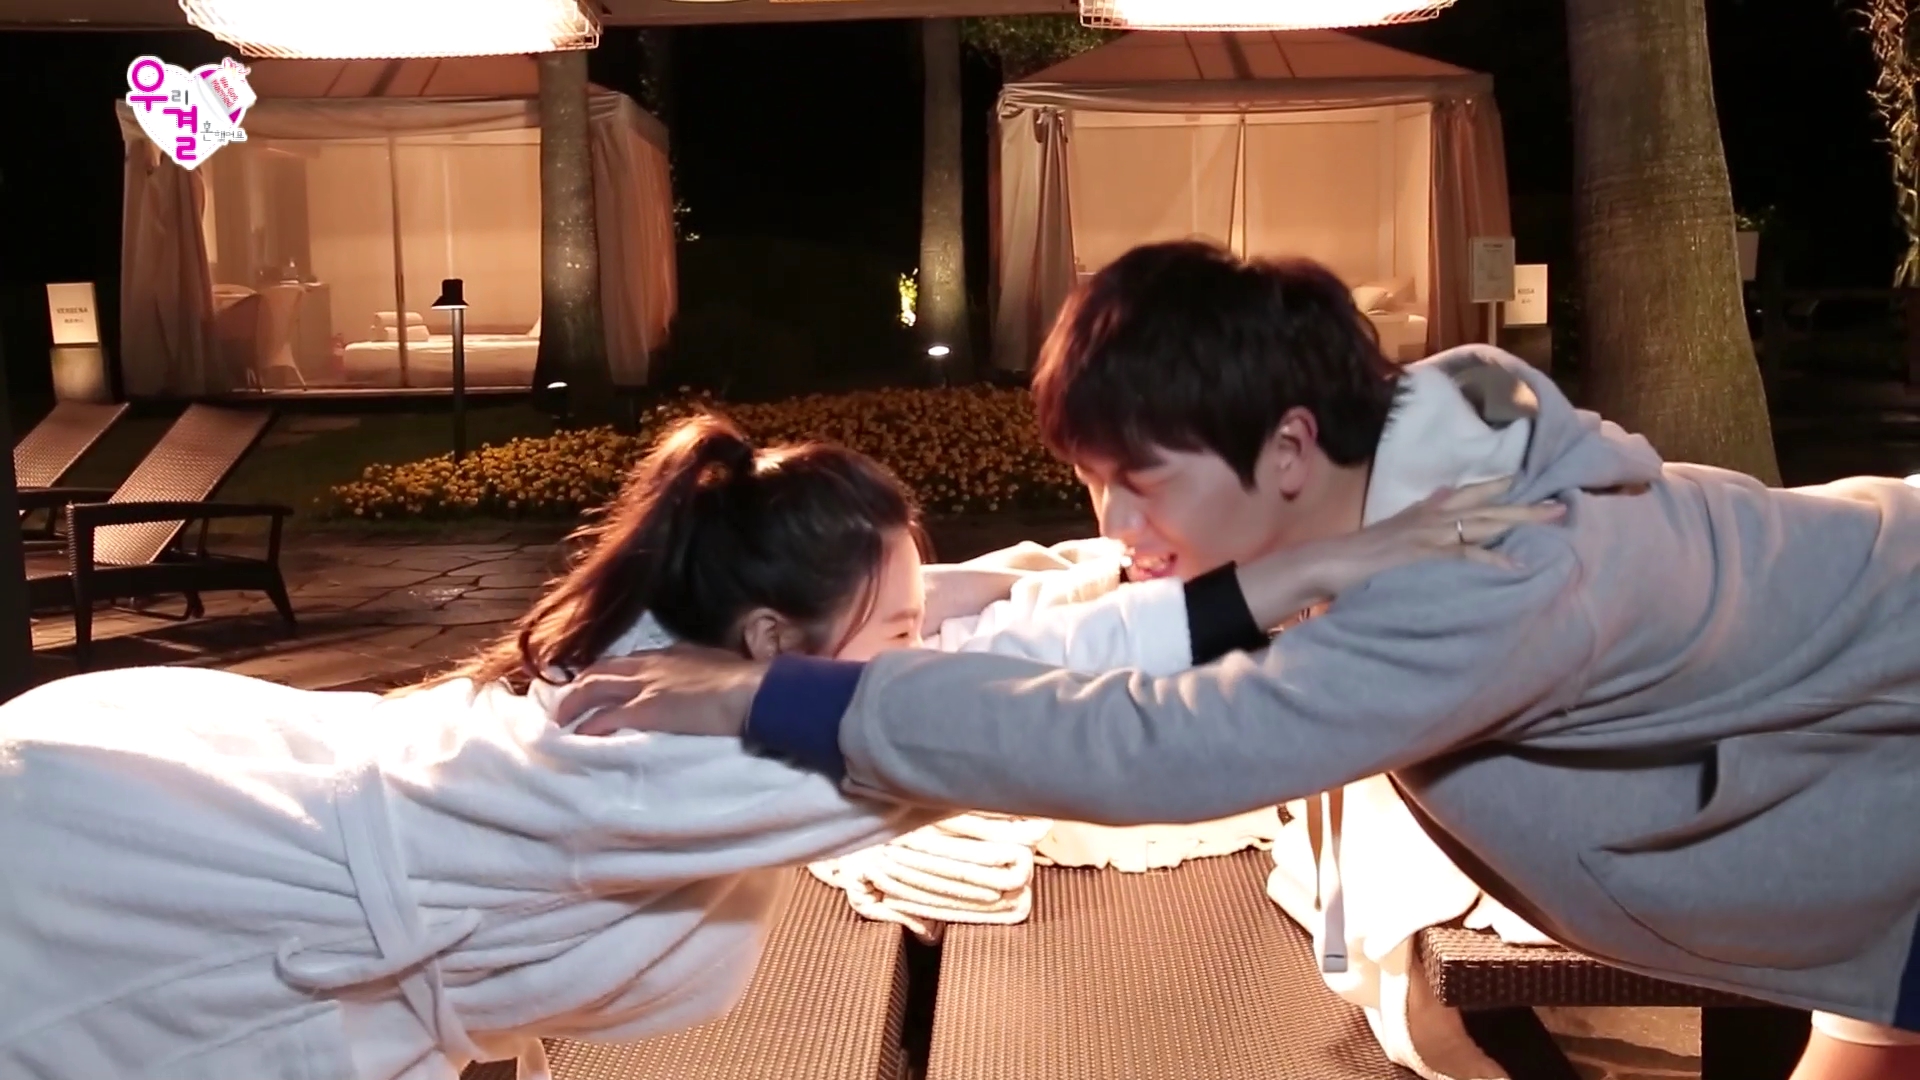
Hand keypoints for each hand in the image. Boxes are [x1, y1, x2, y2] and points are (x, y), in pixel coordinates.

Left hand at [555, 645, 768, 737]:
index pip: (626, 661)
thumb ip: (698, 670)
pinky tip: (579, 737)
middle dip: (579, 686)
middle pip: (600, 670)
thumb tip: (698, 681)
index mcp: (668, 654)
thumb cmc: (744, 682)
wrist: (752, 691)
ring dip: (573, 705)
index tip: (596, 686)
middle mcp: (650, 665)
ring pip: (594, 688)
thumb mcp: (715, 666)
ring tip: (561, 722)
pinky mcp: (646, 710)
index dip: (607, 674)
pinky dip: (589, 727)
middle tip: (566, 705)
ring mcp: (645, 686)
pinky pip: (606, 717)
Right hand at [1303, 477, 1565, 590]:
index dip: (1499, 487)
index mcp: (1427, 510)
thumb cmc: (1361, 551)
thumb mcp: (1396, 523)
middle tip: (1560, 506)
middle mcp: (1434, 516)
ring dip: (1522, 521)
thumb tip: (1443, 494)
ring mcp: (1432, 534)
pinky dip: (1494, 559)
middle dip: (1526, 506)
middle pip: (1489, 506)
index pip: (1470, 493)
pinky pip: (1468, 555)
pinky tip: (1517, 564)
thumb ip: (1423, 509)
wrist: (1333, 561)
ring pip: (1486, 523)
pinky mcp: (1428, 555)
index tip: (1527, 482)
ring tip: (1552, 519)